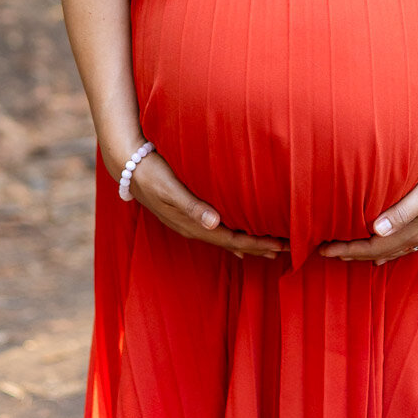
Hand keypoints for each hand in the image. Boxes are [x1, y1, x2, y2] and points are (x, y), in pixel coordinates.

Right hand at [116, 146, 287, 261]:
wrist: (129, 167)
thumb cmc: (152, 173)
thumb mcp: (170, 188)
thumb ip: (192, 206)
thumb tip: (215, 223)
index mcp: (193, 225)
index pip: (233, 240)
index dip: (257, 245)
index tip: (281, 246)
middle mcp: (194, 228)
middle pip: (233, 243)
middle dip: (259, 248)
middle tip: (288, 250)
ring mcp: (191, 223)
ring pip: (227, 239)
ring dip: (249, 244)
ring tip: (271, 249)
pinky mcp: (189, 214)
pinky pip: (218, 231)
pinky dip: (233, 236)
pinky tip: (240, 239)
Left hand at [317, 126, 417, 264]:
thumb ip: (402, 211)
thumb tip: (376, 231)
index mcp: (412, 230)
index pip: (372, 247)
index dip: (348, 250)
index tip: (323, 249)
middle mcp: (417, 235)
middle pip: (378, 251)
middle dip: (352, 254)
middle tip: (325, 252)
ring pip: (390, 249)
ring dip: (368, 253)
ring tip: (348, 253)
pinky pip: (404, 244)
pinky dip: (388, 249)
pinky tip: (383, 248)